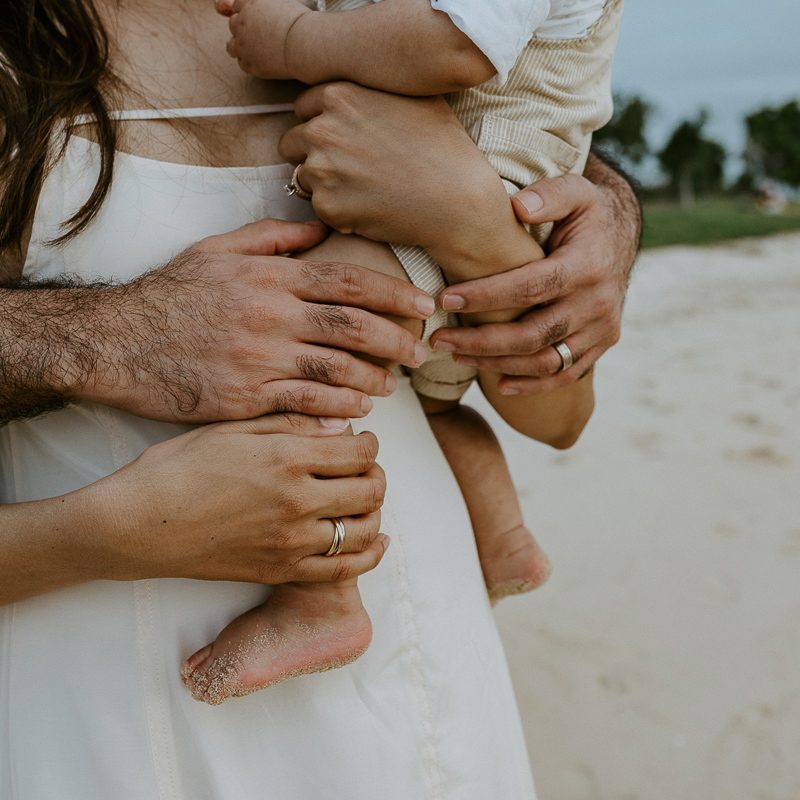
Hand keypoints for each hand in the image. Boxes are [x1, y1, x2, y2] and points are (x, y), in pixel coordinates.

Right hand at [77, 218, 432, 421]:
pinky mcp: (244, 397)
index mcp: (268, 277)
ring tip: (393, 384)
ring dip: (375, 378)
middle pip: (353, 325)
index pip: (348, 279)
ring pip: (337, 368)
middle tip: (422, 350)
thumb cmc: (168, 296)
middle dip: (397, 338)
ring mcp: (258, 358)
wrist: (115, 342)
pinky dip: (340, 406)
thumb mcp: (215, 251)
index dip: (394, 292)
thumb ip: (271, 237)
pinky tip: (358, 409)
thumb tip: (321, 229)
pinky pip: (307, 402)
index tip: (423, 304)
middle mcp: (270, 314)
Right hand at [91, 414, 388, 584]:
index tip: (360, 440)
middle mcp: (297, 501)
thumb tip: (342, 424)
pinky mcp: (281, 571)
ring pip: (364, 529)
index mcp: (287, 458)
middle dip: (375, 474)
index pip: (358, 451)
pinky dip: (369, 554)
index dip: (368, 443)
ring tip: (365, 499)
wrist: (138, 525)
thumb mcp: (233, 429)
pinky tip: (375, 540)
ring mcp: (291, 541)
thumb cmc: (178, 468)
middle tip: (365, 467)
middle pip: (369, 488)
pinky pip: (343, 569)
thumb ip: (292, 424)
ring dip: (375, 511)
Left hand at [216, 0, 309, 79]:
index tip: (256, 19)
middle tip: (257, 35)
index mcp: (249, 4)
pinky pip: (242, 63)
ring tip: (253, 50)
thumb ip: (265, 3)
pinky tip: (261, 60)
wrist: (305, 45)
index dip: (247, 12)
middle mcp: (241, 23)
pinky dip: (249, 62)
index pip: (237, 5)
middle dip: (243, 28)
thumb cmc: (300, 23)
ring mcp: (243, 45)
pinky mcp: (250, 64)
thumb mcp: (281, 2)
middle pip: (233, 24)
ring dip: (240, 47)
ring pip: (232, 46)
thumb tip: (249, 7)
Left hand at [279, 82, 509, 254]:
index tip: (344, 138)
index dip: (323, 122)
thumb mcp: (412, 97)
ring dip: (323, 184)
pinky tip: (368, 208)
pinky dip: (337, 211)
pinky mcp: (327, 207)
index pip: (304, 106)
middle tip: (349, 168)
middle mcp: (322, 129)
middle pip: (293, 141)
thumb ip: (372, 91)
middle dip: (315, 153)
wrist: (457, 201)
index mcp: (339, 95)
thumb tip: (360, 89)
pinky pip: (318, 208)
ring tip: (362, 189)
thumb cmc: (444, 148)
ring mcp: (321, 170)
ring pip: (302, 177)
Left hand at [431, 160, 641, 393]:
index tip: (446, 299)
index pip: (530, 287)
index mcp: (588, 264)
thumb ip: (549, 194)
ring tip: (455, 355)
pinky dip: (532, 385)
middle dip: (480, 340)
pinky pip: (565, 375)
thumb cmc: (585, 213)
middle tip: (438, 339)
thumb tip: (518, 207)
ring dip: (496, 364)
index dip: (487, 296)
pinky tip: (498, 384)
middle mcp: (598, 302)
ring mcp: (602, 329)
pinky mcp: (601, 345)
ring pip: (544, 360)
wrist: (620, 236)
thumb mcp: (575, 190)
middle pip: (533, 333)